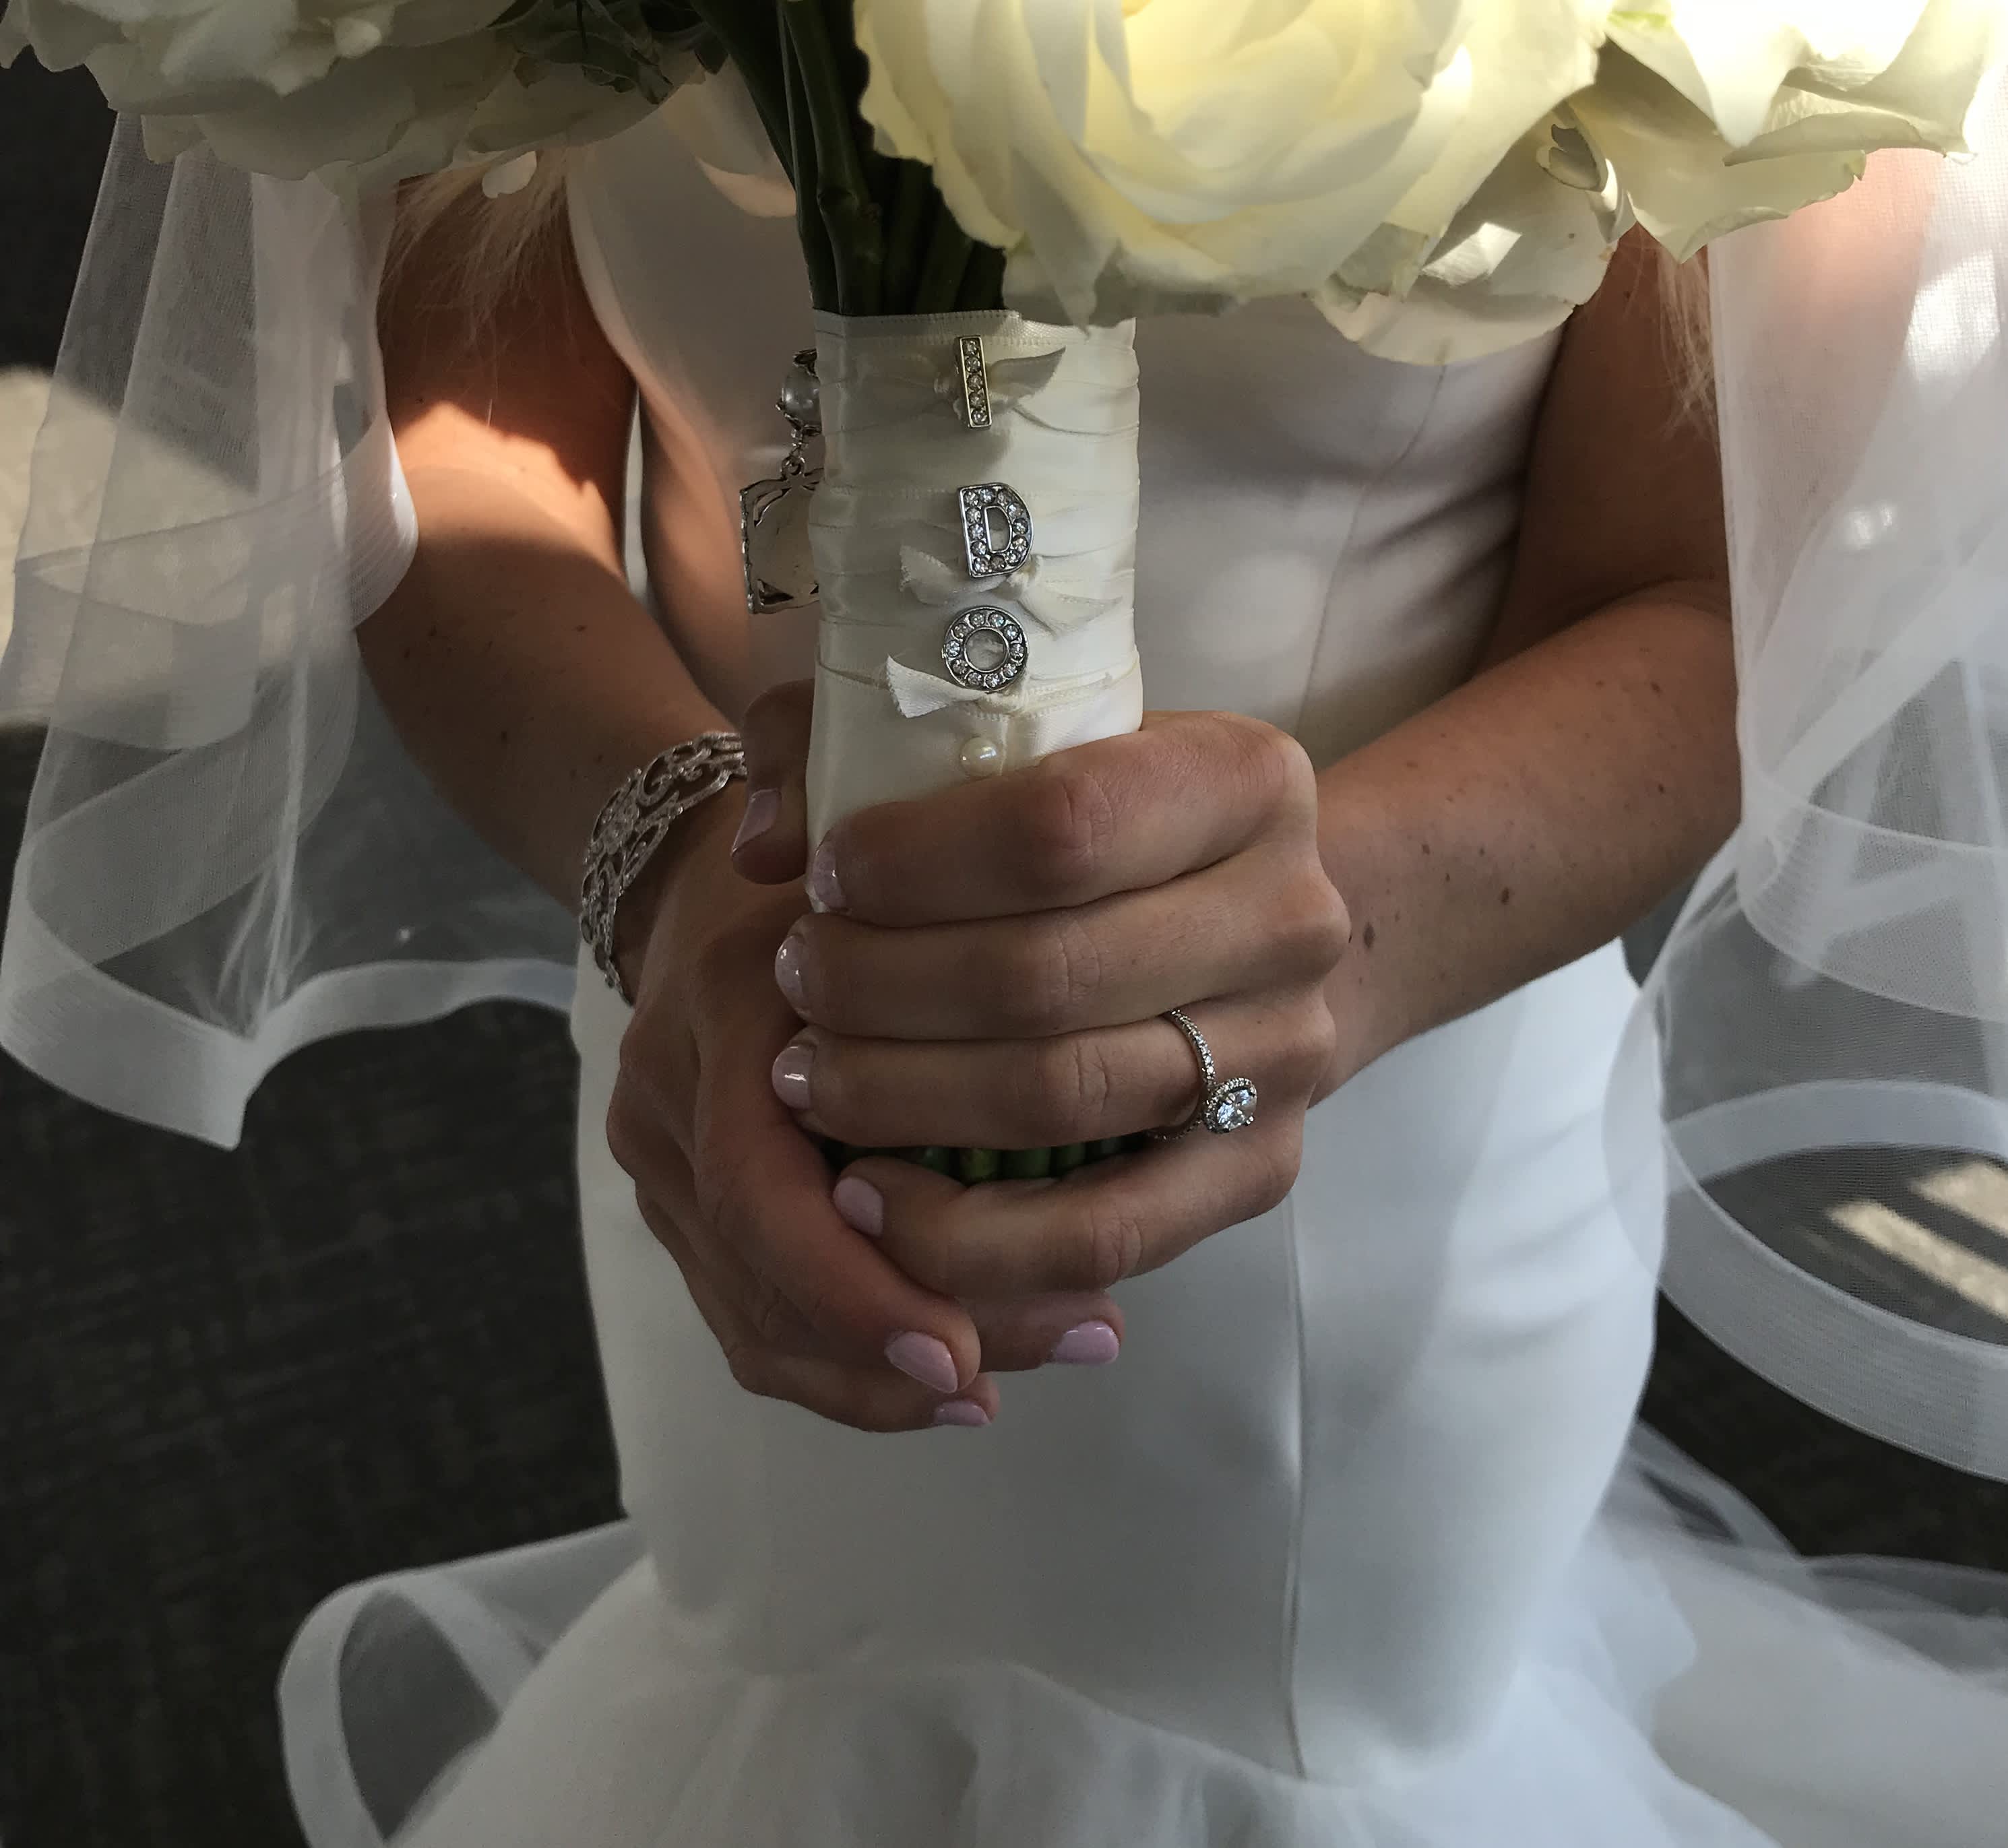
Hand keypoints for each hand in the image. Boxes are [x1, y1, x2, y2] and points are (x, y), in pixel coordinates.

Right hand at [603, 787, 1126, 1433]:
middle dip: (902, 1353)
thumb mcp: (893, 881)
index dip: (856, 1292)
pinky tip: (951, 1375)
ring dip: (881, 1377)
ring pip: (755, 1325)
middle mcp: (668, 1100)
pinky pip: (750, 1320)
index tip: (963, 1352)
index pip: (760, 1193)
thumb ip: (957, 950)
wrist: (693, 881)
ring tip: (1013, 1376)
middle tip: (1067, 1345)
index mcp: (722, 1014)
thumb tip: (1050, 1061)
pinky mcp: (680, 1207)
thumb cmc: (829, 883)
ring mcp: (660, 1164)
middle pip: (763, 1285)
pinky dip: (846, 1368)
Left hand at [738, 688, 1350, 1304]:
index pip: (1061, 825)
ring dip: (898, 1098)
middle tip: (797, 980)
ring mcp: (1285, 1054)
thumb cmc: (1093, 826)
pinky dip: (965, 1234)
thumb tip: (766, 843)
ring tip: (807, 1077)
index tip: (824, 876)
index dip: (914, 862)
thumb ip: (860, 744)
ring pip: (1060, 1100)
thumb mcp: (1006, 739)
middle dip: (879, 986)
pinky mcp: (1259, 1172)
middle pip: (1045, 974)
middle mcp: (1290, 917)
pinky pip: (1100, 1233)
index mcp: (1242, 779)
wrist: (1247, 932)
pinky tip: (870, 1195)